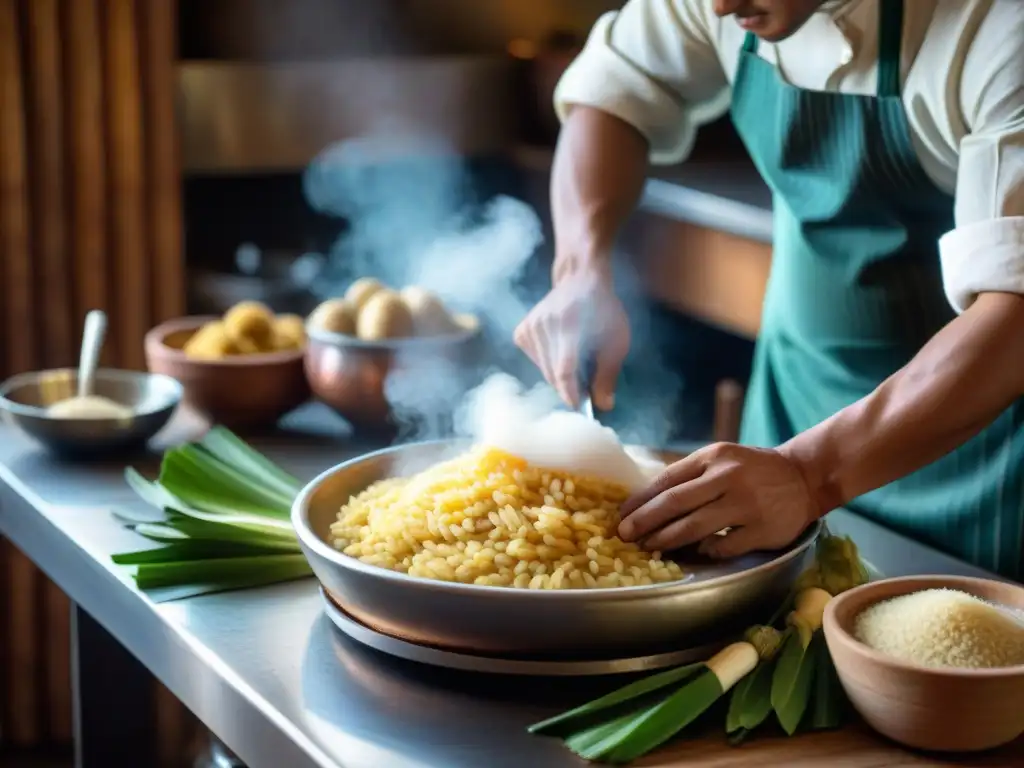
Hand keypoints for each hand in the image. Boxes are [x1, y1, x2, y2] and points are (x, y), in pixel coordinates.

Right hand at [514, 263, 629, 408]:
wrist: (581, 281)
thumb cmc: (604, 312)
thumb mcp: (616, 342)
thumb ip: (608, 375)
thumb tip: (604, 406)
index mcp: (570, 328)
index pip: (564, 370)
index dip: (570, 393)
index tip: (578, 406)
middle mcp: (545, 327)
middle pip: (553, 374)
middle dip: (570, 386)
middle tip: (586, 386)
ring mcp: (530, 328)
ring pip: (543, 370)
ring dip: (560, 375)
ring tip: (576, 360)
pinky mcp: (521, 331)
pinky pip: (534, 361)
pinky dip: (548, 364)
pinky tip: (560, 350)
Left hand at [617, 442, 818, 558]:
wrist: (803, 476)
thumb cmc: (752, 470)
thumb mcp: (721, 459)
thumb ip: (690, 476)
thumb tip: (647, 502)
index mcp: (712, 457)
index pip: (667, 480)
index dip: (641, 500)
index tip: (622, 515)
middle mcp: (727, 477)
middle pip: (674, 503)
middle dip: (644, 521)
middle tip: (624, 535)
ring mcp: (746, 504)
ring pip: (694, 526)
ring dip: (666, 539)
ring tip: (649, 547)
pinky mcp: (762, 529)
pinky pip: (724, 545)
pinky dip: (705, 551)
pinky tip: (695, 553)